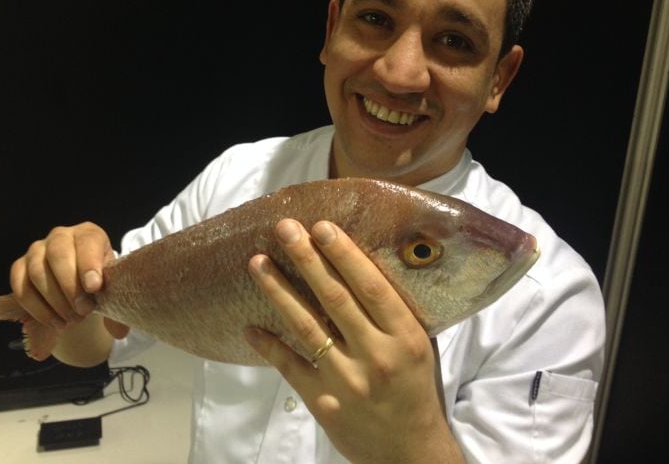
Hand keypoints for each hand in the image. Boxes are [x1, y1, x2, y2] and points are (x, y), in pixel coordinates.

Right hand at [10, 222, 127, 337]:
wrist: (81, 284)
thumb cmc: (99, 282)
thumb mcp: (112, 287)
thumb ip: (117, 304)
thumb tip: (119, 332)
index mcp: (88, 234)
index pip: (87, 241)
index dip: (89, 264)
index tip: (94, 287)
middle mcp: (60, 236)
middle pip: (59, 254)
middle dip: (71, 286)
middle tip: (84, 311)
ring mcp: (36, 250)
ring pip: (38, 272)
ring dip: (55, 301)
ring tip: (73, 320)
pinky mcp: (19, 268)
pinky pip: (21, 287)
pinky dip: (38, 309)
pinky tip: (55, 322)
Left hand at [245, 219, 464, 463]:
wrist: (409, 452)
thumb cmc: (416, 390)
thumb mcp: (418, 348)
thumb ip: (394, 314)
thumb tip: (360, 267)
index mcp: (405, 337)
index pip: (371, 287)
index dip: (344, 255)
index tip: (322, 227)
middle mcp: (376, 356)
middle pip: (335, 299)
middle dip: (306, 259)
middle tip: (284, 229)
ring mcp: (347, 381)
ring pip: (307, 327)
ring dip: (279, 291)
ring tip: (257, 262)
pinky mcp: (323, 403)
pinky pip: (290, 365)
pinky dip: (269, 344)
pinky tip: (250, 326)